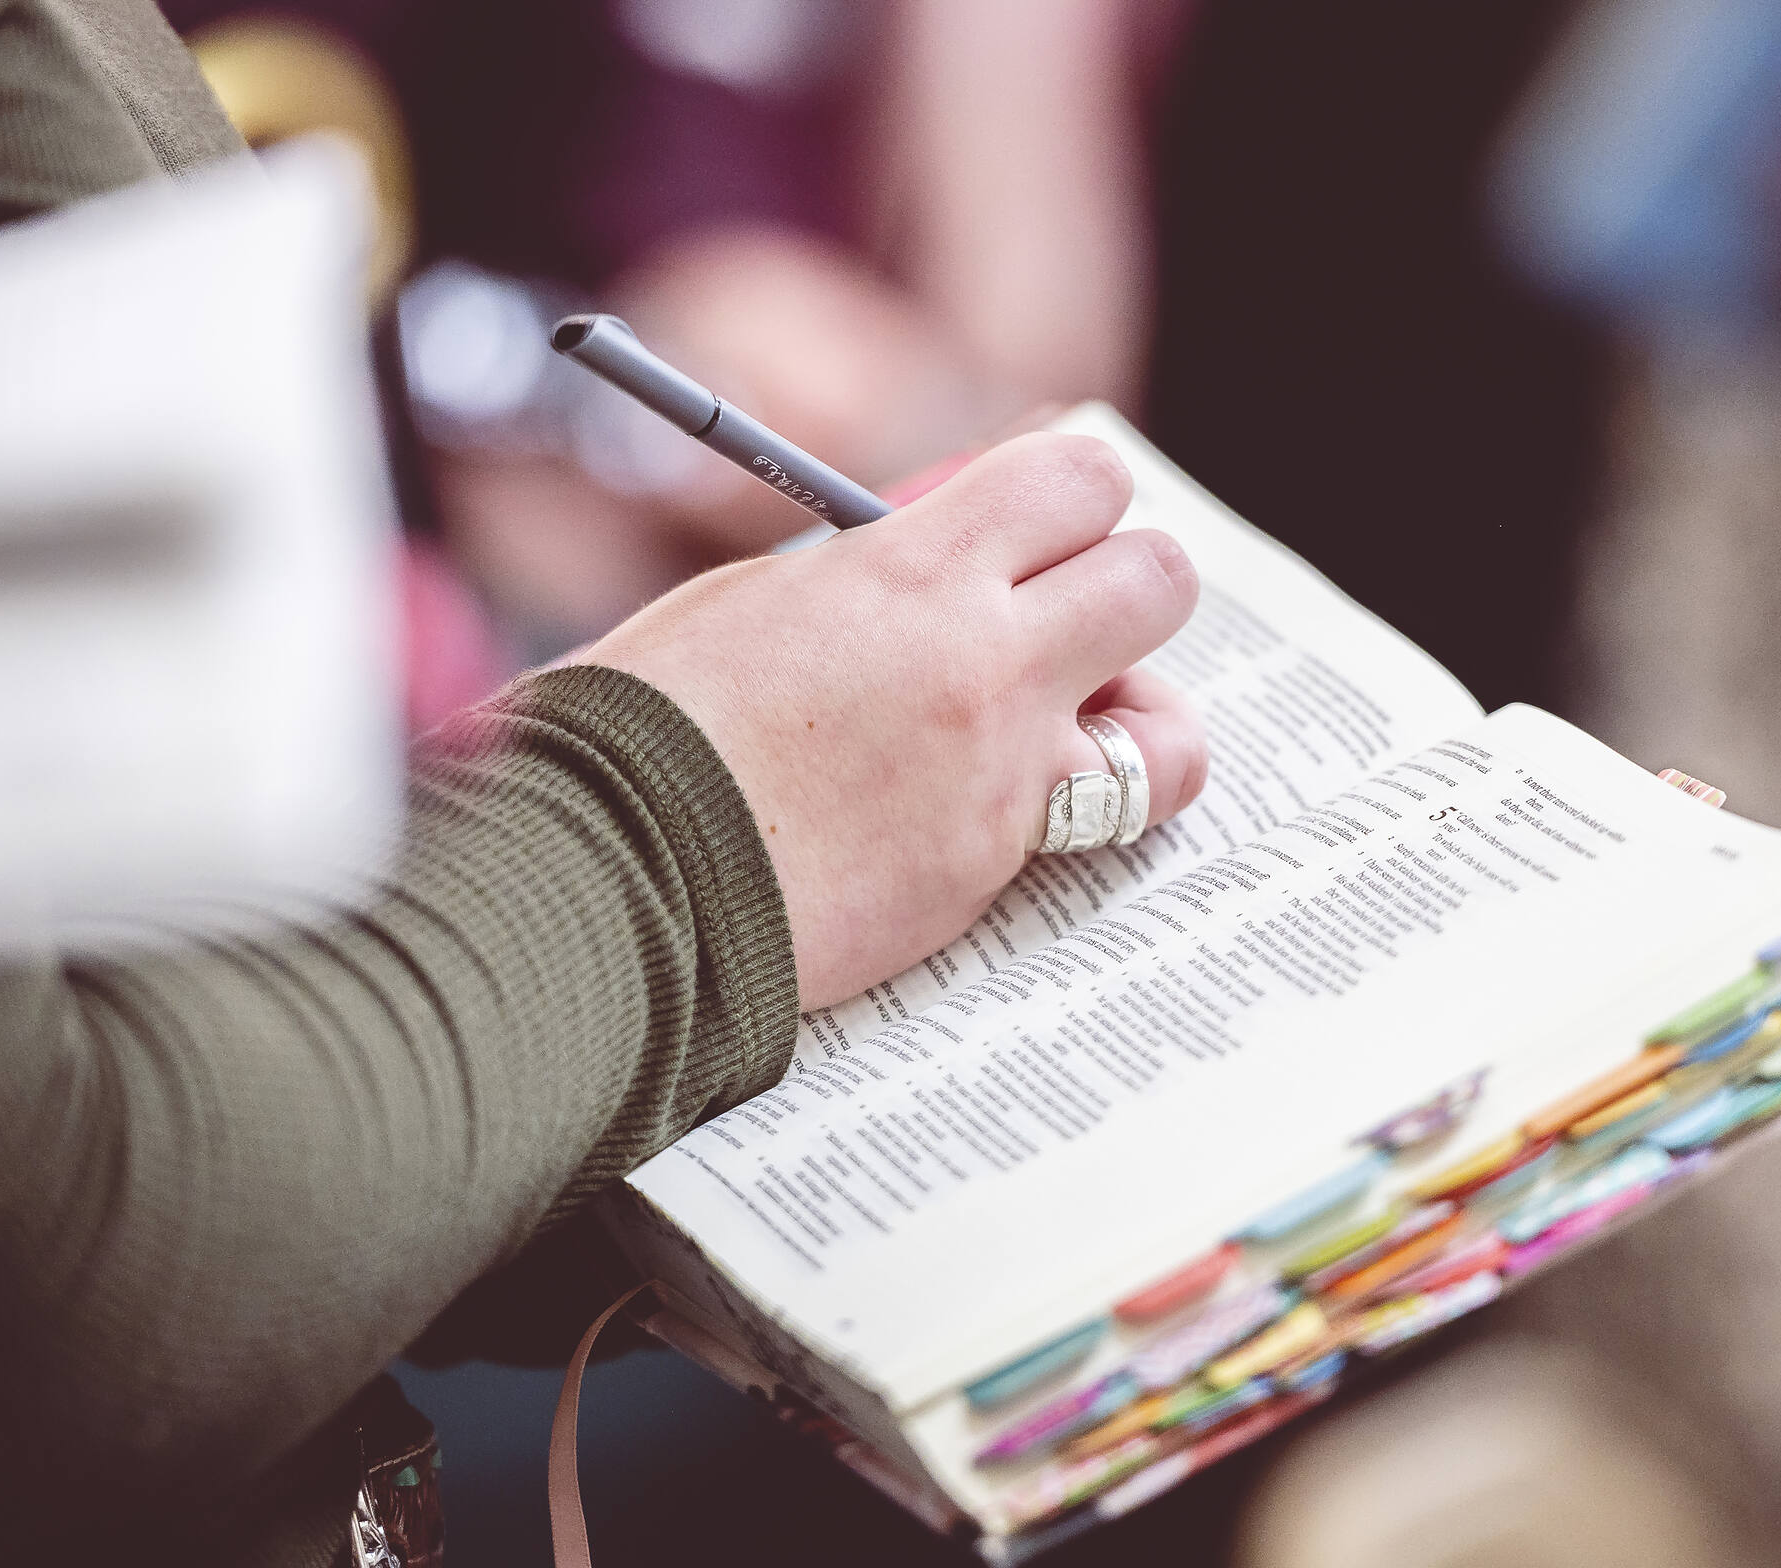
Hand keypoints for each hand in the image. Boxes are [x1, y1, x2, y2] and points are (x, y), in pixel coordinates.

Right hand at [580, 431, 1208, 1008]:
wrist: (609, 875)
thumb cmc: (644, 725)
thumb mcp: (755, 599)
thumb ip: (875, 566)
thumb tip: (951, 533)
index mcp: (912, 566)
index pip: (1080, 477)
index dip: (1074, 498)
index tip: (1046, 526)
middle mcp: (984, 661)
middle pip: (1157, 581)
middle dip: (1125, 592)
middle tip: (1069, 623)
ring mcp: (1002, 774)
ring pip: (1171, 733)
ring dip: (1137, 722)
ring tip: (1074, 732)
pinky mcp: (992, 871)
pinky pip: (1089, 828)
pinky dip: (1072, 817)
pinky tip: (1006, 815)